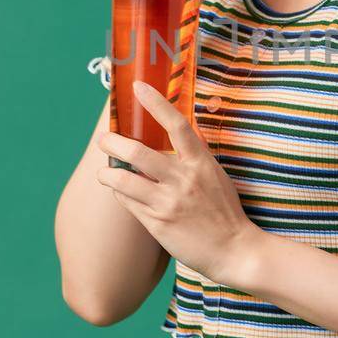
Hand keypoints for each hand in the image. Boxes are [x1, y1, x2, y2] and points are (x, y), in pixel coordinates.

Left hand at [96, 80, 260, 285]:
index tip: (138, 87)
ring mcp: (168, 202)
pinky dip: (120, 193)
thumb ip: (196, 156)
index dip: (157, 103)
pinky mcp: (157, 223)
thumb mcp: (216, 176)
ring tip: (105, 171)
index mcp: (200, 163)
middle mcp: (183, 179)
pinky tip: (119, 191)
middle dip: (114, 142)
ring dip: (108, 172)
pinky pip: (128, 202)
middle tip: (103, 138)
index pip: (176, 125)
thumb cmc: (225, 212)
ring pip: (124, 179)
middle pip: (139, 152)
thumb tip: (181, 133)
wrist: (234, 250)